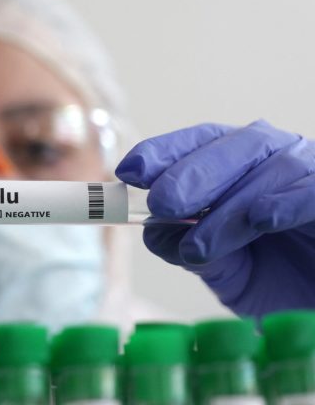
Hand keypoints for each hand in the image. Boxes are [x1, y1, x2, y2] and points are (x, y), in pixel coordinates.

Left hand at [116, 120, 314, 318]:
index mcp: (242, 168)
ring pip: (270, 169)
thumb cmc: (284, 283)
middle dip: (191, 174)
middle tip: (162, 204)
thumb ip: (195, 254)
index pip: (200, 143)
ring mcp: (313, 172)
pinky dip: (289, 200)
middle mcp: (277, 160)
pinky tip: (263, 218)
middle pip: (232, 146)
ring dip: (228, 208)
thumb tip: (152, 233)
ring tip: (199, 246)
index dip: (163, 152)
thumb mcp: (230, 274)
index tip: (129, 171)